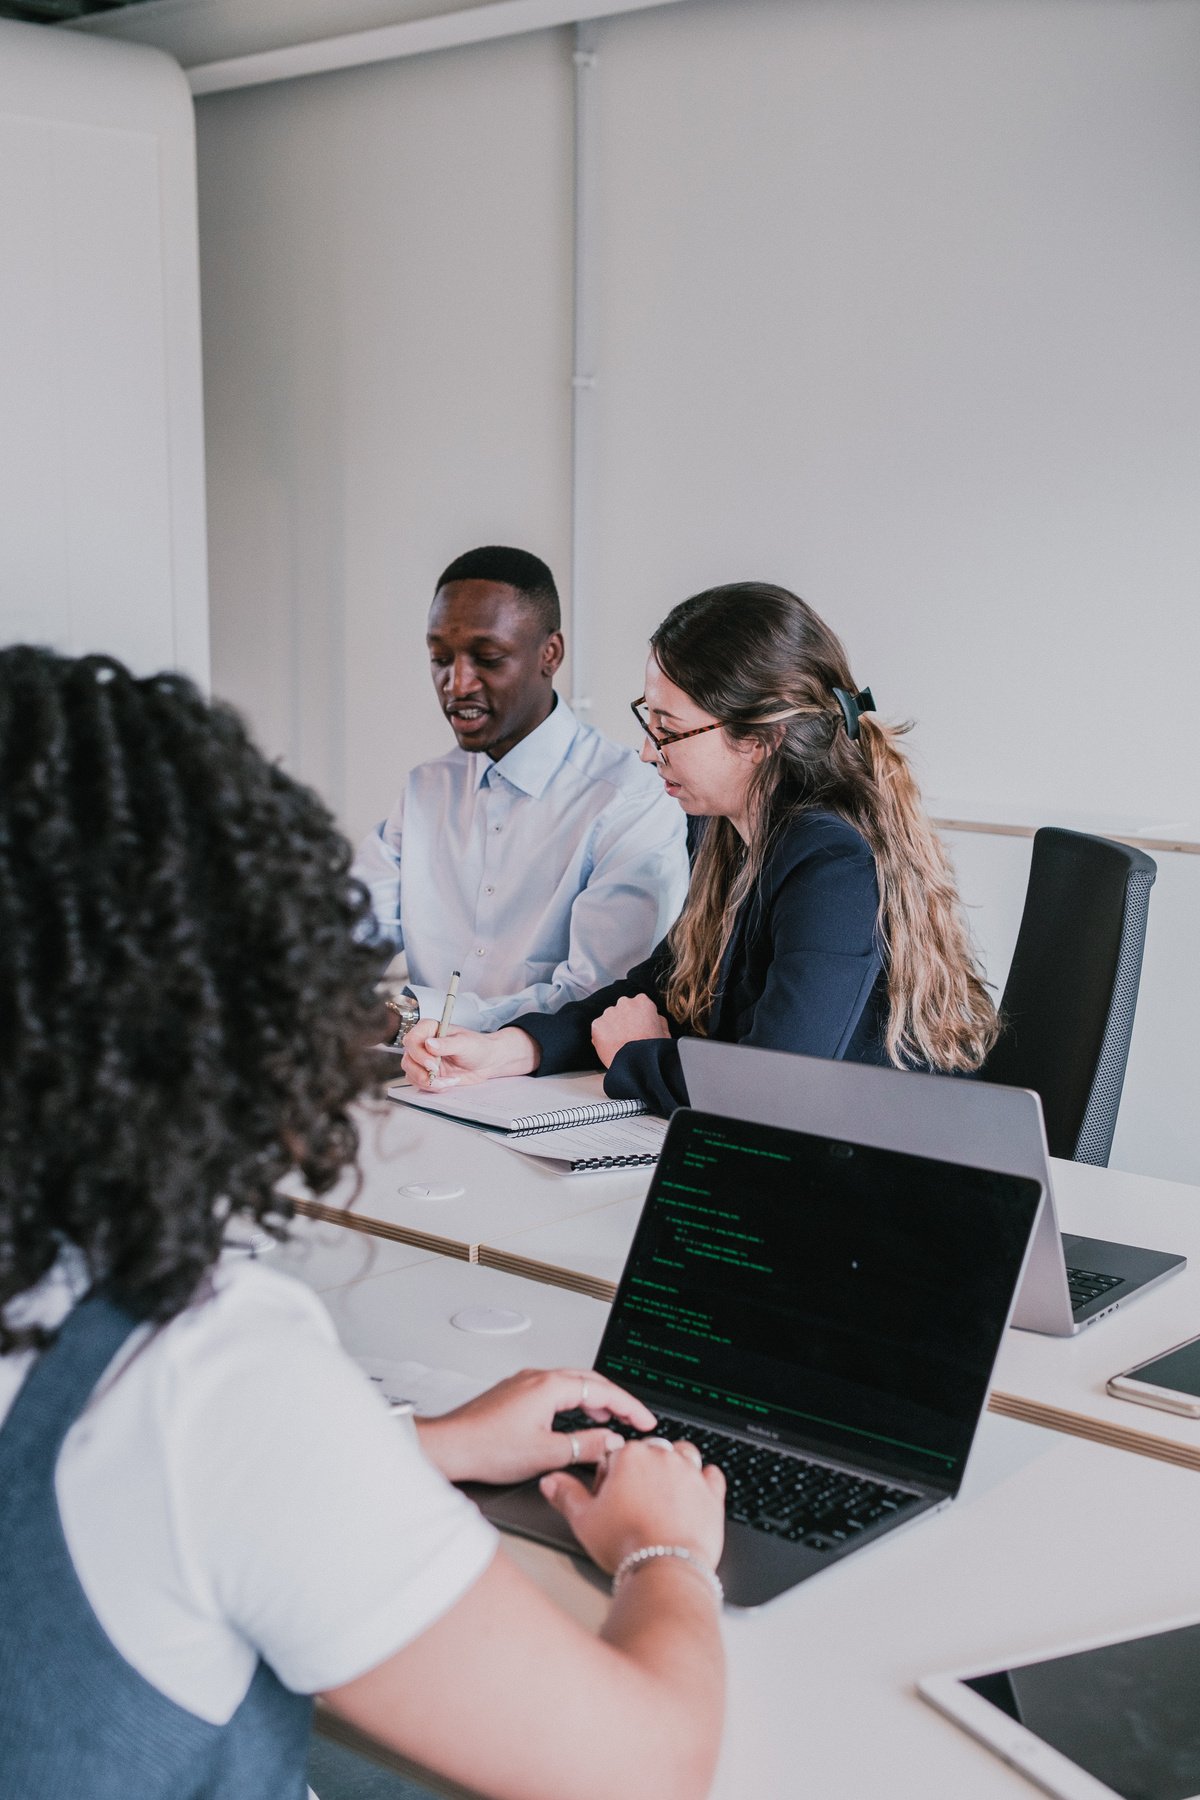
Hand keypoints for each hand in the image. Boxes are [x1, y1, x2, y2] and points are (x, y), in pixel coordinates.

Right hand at [402, 1022, 538, 1090]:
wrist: (487, 1062)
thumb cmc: (478, 1047)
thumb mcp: (465, 1043)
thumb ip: (447, 1043)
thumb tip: (429, 1044)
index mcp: (429, 1029)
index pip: (411, 1040)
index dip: (418, 1054)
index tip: (433, 1063)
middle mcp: (422, 1043)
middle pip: (408, 1059)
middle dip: (422, 1072)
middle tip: (439, 1075)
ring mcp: (423, 1060)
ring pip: (411, 1073)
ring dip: (428, 1082)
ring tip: (448, 1081)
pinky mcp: (426, 1073)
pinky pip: (419, 1083)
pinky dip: (432, 1087)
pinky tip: (448, 1083)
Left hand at [416, 1367, 656, 1485]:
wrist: (449, 1446)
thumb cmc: (487, 1448)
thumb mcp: (545, 1454)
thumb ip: (584, 1446)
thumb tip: (610, 1442)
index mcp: (549, 1386)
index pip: (603, 1389)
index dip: (629, 1406)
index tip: (645, 1420)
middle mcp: (537, 1378)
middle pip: (589, 1380)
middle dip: (615, 1399)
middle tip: (633, 1418)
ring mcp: (524, 1383)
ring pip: (570, 1383)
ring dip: (594, 1399)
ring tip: (609, 1420)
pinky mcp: (514, 1393)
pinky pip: (554, 1390)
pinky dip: (573, 1401)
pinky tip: (573, 1419)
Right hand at [540, 1437, 725, 1575]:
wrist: (665, 1569)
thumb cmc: (626, 1545)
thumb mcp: (584, 1521)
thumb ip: (566, 1495)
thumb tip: (551, 1481)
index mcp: (630, 1456)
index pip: (615, 1454)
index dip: (608, 1477)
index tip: (608, 1497)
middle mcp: (662, 1457)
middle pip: (649, 1451)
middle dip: (641, 1470)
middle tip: (632, 1500)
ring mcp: (690, 1473)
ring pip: (683, 1454)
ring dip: (675, 1466)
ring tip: (663, 1492)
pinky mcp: (712, 1493)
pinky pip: (711, 1475)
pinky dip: (704, 1481)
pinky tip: (694, 1495)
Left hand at [590, 994, 670, 1069]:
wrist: (637, 1065)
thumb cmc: (652, 1051)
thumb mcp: (665, 1033)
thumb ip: (658, 1020)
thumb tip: (655, 1018)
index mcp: (643, 1002)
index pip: (638, 1004)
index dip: (639, 1017)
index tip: (639, 1027)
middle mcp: (624, 1003)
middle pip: (622, 1009)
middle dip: (624, 1020)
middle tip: (629, 1037)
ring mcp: (609, 1013)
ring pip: (609, 1018)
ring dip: (612, 1028)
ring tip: (620, 1044)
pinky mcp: (597, 1025)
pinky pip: (598, 1029)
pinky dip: (602, 1037)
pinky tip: (611, 1047)